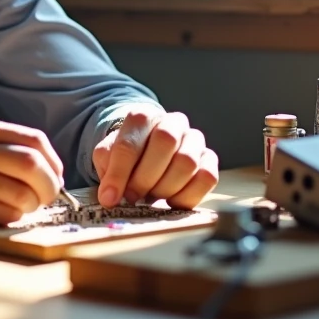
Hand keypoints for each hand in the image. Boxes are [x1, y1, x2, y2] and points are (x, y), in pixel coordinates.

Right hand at [0, 119, 64, 225]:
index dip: (53, 161)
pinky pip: (7, 214)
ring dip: (31, 205)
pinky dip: (13, 216)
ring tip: (20, 204)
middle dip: (49, 186)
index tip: (55, 175)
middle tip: (46, 195)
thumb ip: (8, 148)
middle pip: (33, 167)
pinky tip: (0, 210)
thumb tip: (52, 171)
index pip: (35, 140)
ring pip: (23, 195)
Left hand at [91, 104, 217, 208]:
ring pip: (187, 162)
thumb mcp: (108, 157)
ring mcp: (194, 139)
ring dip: (165, 188)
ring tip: (151, 196)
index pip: (130, 142)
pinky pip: (207, 178)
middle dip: (145, 178)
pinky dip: (187, 196)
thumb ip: (108, 169)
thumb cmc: (129, 156)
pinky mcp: (210, 158)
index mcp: (142, 117)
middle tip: (133, 197)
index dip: (118, 174)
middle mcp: (172, 122)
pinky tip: (171, 201)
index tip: (109, 197)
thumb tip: (110, 196)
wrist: (149, 153)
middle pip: (165, 143)